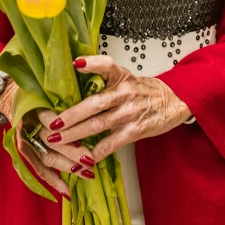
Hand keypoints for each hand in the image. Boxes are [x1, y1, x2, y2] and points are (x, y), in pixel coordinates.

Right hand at [0, 78, 96, 198]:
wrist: (8, 94)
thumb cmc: (33, 86)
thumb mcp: (44, 84)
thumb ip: (62, 89)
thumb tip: (85, 82)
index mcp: (33, 105)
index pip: (49, 120)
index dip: (65, 129)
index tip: (83, 136)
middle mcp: (27, 125)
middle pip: (50, 142)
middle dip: (72, 152)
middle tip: (91, 159)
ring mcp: (25, 140)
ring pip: (47, 158)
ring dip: (68, 167)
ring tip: (88, 173)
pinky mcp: (25, 151)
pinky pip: (39, 168)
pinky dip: (53, 180)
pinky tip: (67, 191)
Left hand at [37, 55, 191, 162]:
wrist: (172, 101)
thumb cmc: (142, 89)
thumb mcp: (125, 76)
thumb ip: (103, 77)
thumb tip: (72, 74)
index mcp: (120, 76)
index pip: (107, 65)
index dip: (92, 63)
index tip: (75, 64)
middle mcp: (124, 93)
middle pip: (94, 103)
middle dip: (70, 115)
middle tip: (51, 123)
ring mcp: (129, 113)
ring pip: (98, 125)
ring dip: (75, 135)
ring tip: (56, 140)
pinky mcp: (134, 131)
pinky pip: (111, 144)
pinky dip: (95, 153)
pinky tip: (81, 160)